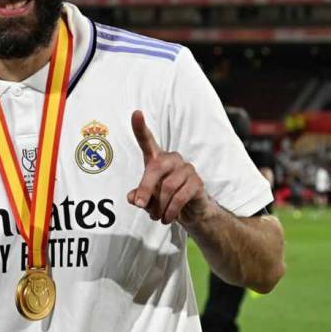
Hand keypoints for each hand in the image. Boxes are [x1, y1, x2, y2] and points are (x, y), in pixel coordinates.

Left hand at [127, 110, 211, 226]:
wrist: (191, 213)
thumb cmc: (164, 200)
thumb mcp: (147, 199)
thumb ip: (139, 196)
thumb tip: (132, 198)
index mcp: (156, 159)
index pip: (147, 140)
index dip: (140, 127)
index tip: (136, 113)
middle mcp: (172, 159)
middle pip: (154, 168)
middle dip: (145, 188)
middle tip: (139, 205)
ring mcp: (186, 169)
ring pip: (167, 186)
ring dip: (159, 205)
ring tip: (156, 216)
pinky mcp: (197, 182)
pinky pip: (180, 196)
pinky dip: (170, 210)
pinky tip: (167, 218)